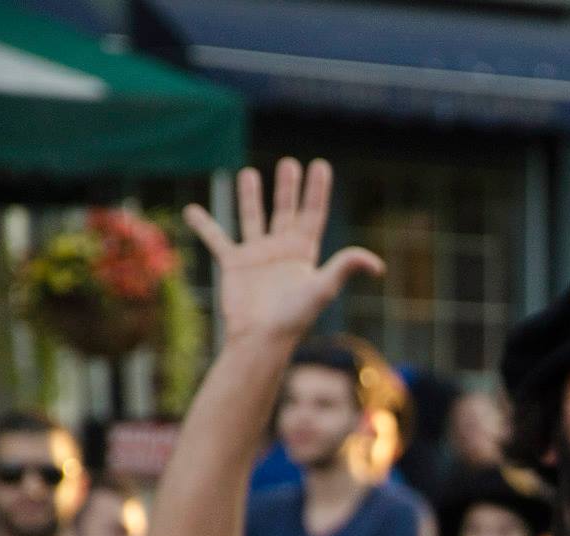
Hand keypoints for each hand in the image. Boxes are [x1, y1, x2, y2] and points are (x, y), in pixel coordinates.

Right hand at [183, 158, 382, 344]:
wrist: (261, 337)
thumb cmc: (294, 317)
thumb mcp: (322, 289)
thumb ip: (345, 268)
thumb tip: (378, 265)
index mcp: (304, 253)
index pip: (313, 214)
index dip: (317, 190)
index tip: (320, 165)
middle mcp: (281, 250)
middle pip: (286, 211)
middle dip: (288, 188)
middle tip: (290, 163)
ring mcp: (257, 255)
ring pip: (253, 218)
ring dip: (250, 196)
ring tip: (248, 172)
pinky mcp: (234, 264)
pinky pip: (216, 238)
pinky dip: (204, 225)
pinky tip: (192, 210)